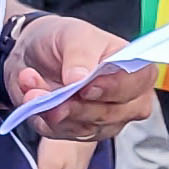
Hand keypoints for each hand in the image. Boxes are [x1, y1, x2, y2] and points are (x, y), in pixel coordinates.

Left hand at [7, 14, 157, 143]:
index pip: (139, 83)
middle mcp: (125, 99)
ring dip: (53, 109)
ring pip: (83, 128)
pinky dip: (41, 117)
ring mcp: (102, 120)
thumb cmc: (64, 41)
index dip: (115, 88)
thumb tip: (80, 79)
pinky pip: (60, 133)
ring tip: (32, 88)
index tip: (87, 87)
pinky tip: (30, 97)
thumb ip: (80, 54)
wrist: (33, 55)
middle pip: (111, 113)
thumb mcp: (73, 34)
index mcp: (134, 68)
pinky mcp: (76, 132)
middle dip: (76, 105)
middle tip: (48, 91)